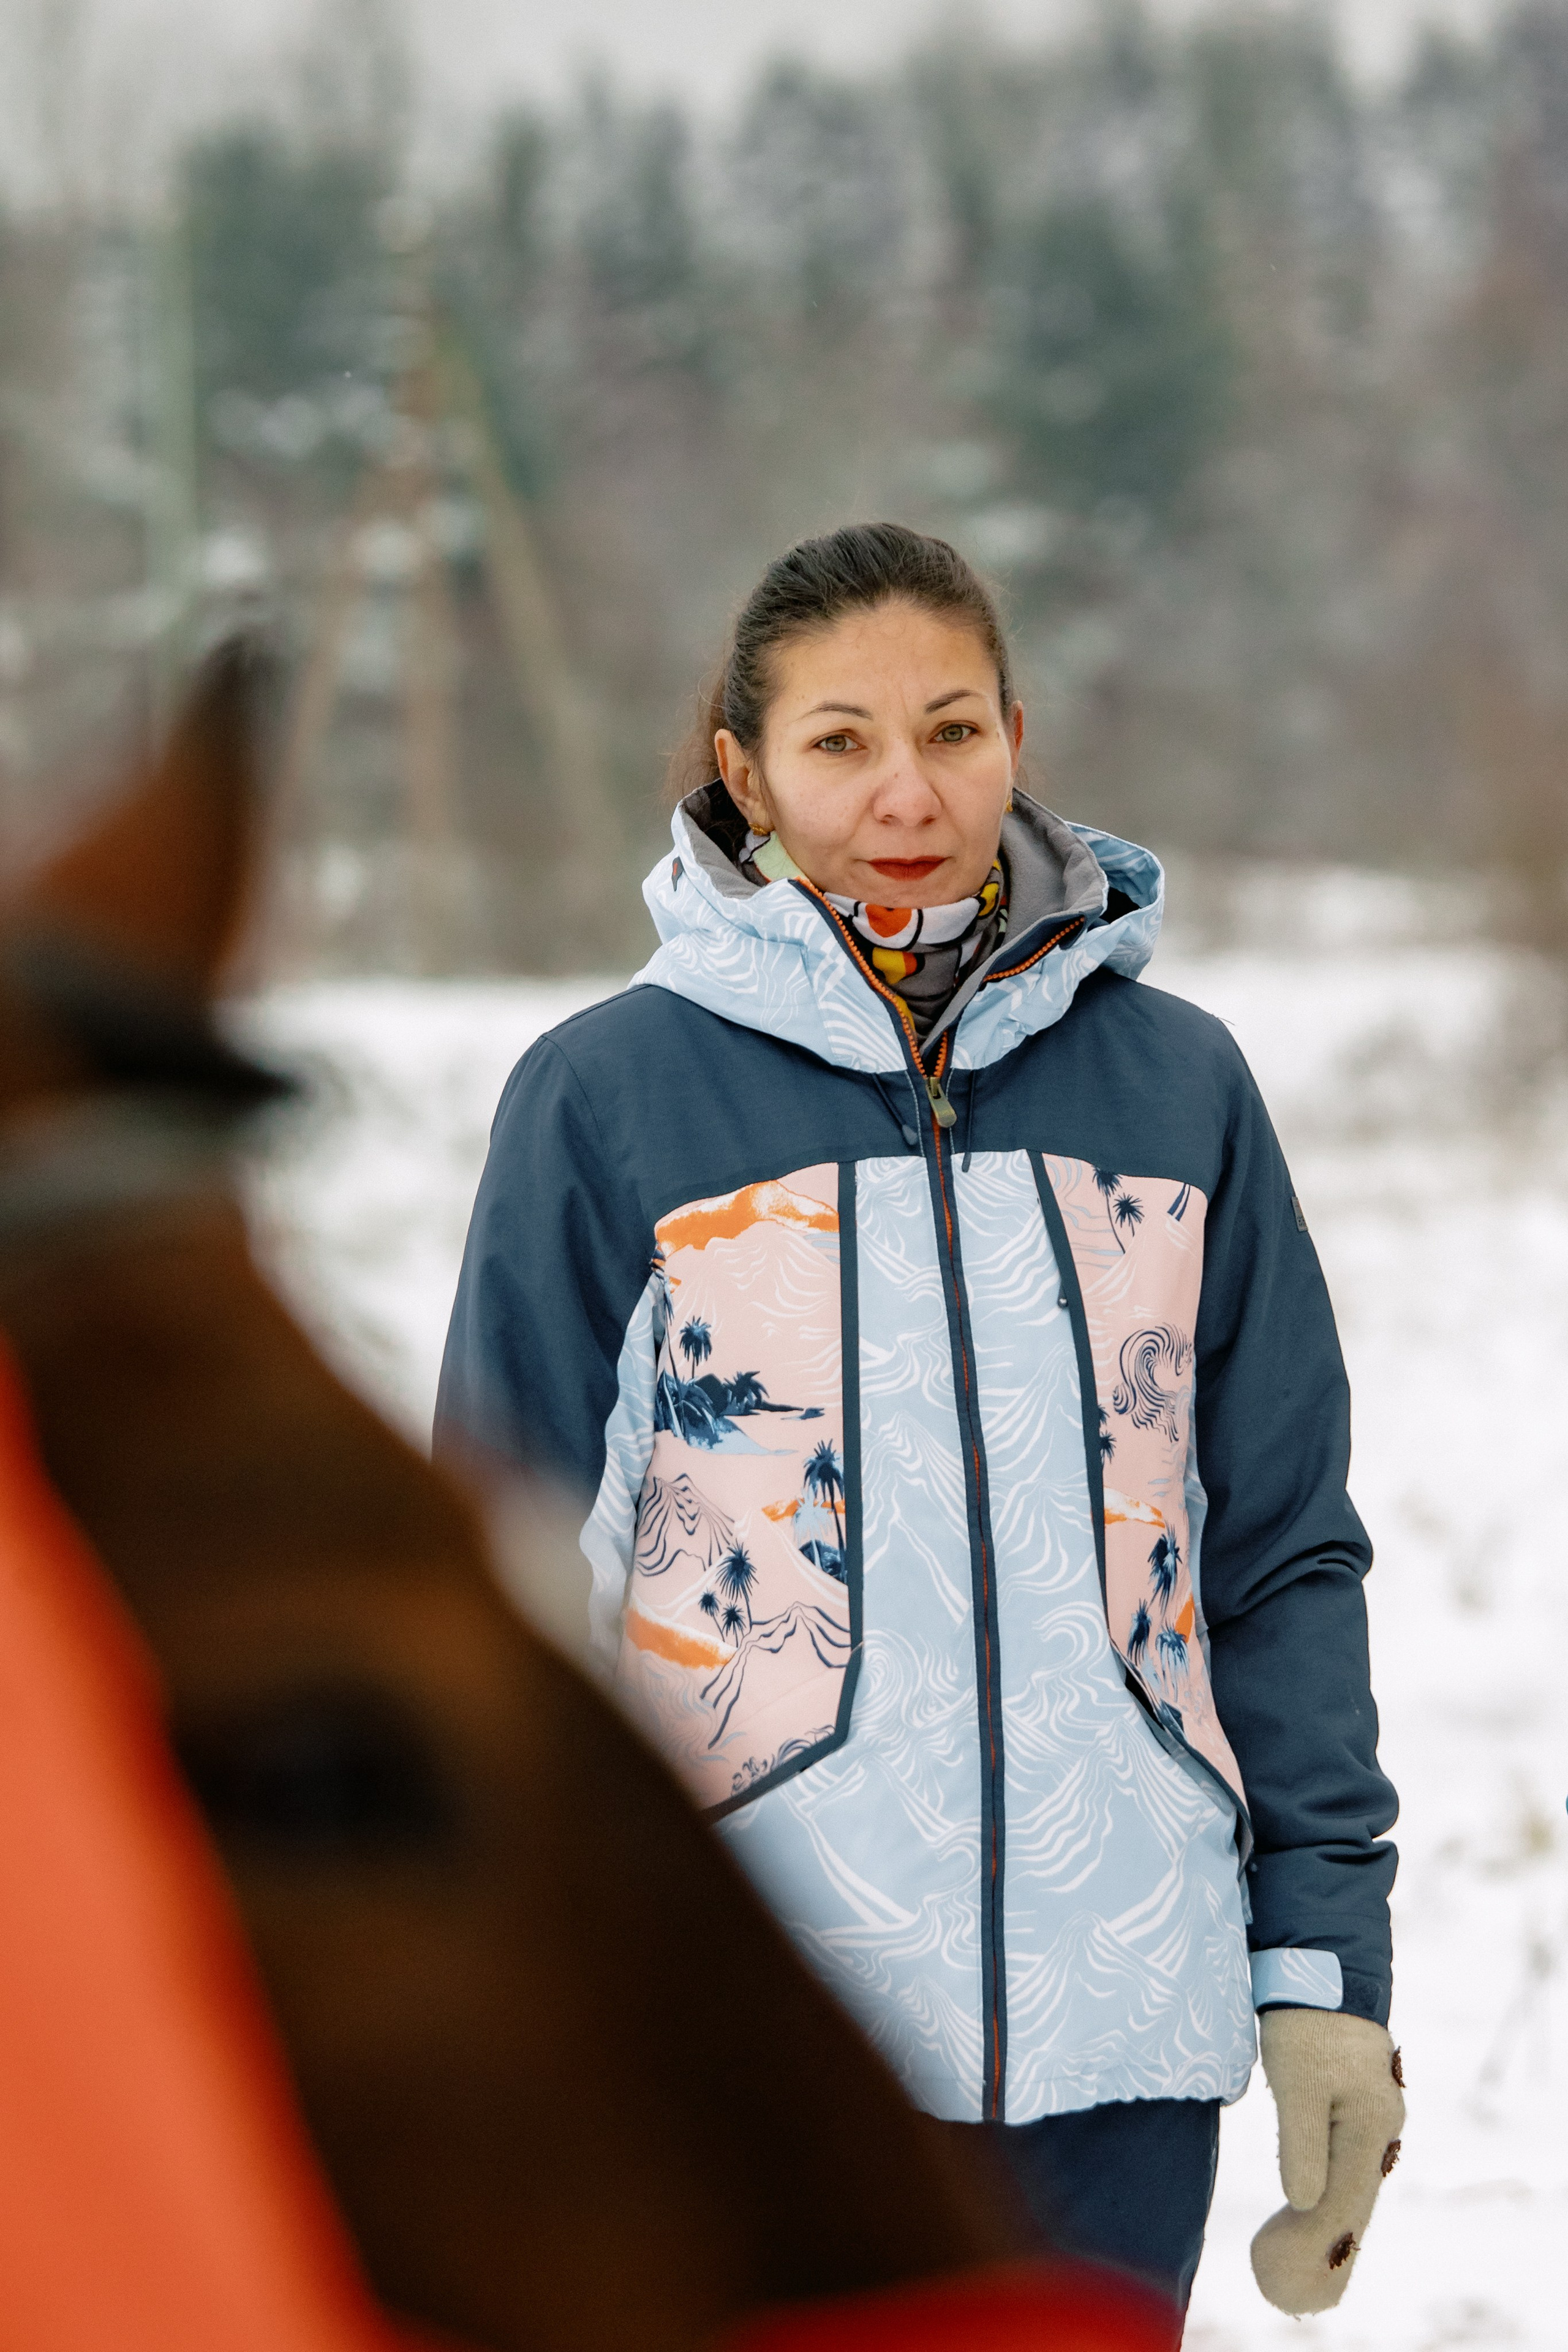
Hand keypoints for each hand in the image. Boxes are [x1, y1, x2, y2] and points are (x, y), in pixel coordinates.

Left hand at [1250, 2008, 1404, 2314]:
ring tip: (1288, 2256)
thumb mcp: (1298, 2078)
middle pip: (1355, 2200)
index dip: (1317, 2239)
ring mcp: (1369, 2118)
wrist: (1318, 1967)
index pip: (1348, 2201)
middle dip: (1324, 2240)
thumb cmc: (1305, 2021)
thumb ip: (1302, 2141)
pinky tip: (1304, 2211)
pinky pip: (1343, 2164)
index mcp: (1372, 2125)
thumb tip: (1304, 2201)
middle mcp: (1380, 2128)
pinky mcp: (1351, 2107)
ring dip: (1323, 2220)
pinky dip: (1324, 2192)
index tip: (1280, 2262)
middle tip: (1282, 2276)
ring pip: (1349, 2184)